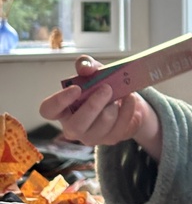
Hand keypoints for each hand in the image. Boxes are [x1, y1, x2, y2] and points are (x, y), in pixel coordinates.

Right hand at [39, 55, 161, 159]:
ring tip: (122, 93)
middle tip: (106, 88)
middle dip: (92, 106)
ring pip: (99, 129)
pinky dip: (127, 112)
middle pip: (76, 126)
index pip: (48, 110)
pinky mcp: (110, 139)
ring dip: (112, 109)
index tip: (76, 88)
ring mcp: (91, 136)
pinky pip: (118, 129)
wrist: (124, 98)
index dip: (58, 101)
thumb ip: (86, 65)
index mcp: (62, 108)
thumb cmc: (101, 85)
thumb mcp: (93, 70)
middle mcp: (73, 126)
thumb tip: (86, 67)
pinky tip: (130, 99)